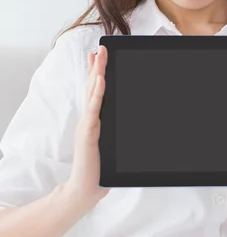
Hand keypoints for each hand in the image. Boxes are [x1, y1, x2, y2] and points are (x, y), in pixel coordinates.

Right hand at [66, 45, 109, 207]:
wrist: (85, 189)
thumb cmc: (99, 169)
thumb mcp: (111, 145)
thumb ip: (116, 133)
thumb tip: (131, 120)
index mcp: (95, 121)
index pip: (95, 92)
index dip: (96, 74)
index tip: (100, 58)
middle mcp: (89, 119)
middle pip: (92, 87)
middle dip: (96, 67)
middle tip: (100, 48)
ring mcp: (87, 124)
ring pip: (91, 93)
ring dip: (96, 73)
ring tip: (99, 56)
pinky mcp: (88, 132)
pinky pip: (93, 109)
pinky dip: (97, 93)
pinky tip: (100, 79)